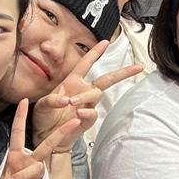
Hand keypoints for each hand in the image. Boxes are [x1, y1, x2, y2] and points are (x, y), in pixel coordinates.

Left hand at [0, 99, 65, 178]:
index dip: (20, 117)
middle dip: (61, 132)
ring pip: (34, 169)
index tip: (24, 101)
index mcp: (18, 153)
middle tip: (74, 122)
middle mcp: (31, 159)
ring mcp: (38, 170)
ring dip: (18, 178)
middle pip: (48, 144)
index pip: (18, 132)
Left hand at [30, 43, 144, 149]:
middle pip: (107, 79)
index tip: (105, 42)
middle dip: (122, 72)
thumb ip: (51, 100)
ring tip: (73, 102)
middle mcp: (83, 91)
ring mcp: (87, 105)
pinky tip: (78, 113)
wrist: (47, 136)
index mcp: (72, 82)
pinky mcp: (88, 119)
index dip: (95, 52)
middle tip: (137, 68)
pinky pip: (93, 113)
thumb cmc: (45, 117)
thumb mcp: (42, 105)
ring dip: (86, 96)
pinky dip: (87, 112)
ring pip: (97, 94)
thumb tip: (65, 99)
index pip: (86, 63)